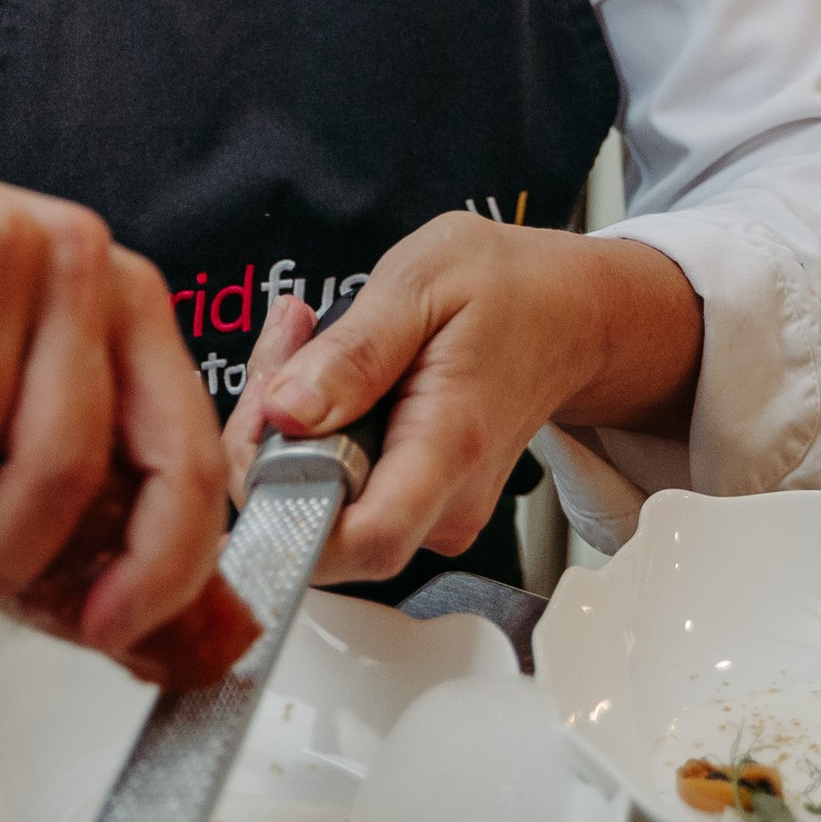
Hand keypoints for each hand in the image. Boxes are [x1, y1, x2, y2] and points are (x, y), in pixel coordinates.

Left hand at [223, 213, 701, 583]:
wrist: (566, 314)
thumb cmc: (508, 290)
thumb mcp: (424, 282)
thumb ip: (355, 352)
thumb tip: (286, 412)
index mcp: (451, 447)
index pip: (363, 539)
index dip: (285, 512)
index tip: (254, 438)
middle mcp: (444, 502)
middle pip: (316, 520)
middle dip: (265, 438)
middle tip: (284, 344)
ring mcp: (431, 514)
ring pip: (313, 502)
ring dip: (281, 426)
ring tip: (306, 339)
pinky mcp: (415, 506)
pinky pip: (332, 487)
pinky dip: (307, 431)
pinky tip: (322, 370)